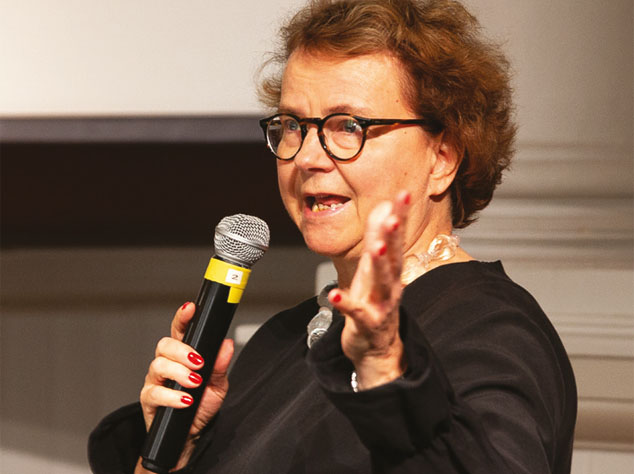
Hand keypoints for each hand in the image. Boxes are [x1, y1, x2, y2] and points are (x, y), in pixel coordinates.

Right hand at [138, 302, 233, 469]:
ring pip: (158, 365)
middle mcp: (166, 363)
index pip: (180, 330)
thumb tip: (226, 344)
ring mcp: (155, 380)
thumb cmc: (202, 406)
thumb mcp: (218, 386)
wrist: (190, 436)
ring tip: (195, 383)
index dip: (182, 317)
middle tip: (199, 362)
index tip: (190, 308)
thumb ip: (220, 365)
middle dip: (182, 351)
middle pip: (165, 344)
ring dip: (179, 373)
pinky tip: (185, 400)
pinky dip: (172, 396)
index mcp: (183, 355)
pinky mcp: (149, 399)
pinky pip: (155, 392)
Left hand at [329, 191, 409, 389]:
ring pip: (382, 283)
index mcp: (390, 269)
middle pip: (394, 257)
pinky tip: (334, 294)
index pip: (396, 238)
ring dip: (379, 264)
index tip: (403, 194)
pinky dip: (345, 303)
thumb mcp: (375, 268)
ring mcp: (381, 305)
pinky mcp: (366, 324)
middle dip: (393, 236)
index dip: (400, 216)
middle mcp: (390, 286)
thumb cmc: (374, 304)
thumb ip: (378, 236)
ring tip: (375, 247)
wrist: (376, 349)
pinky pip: (356, 312)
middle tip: (394, 216)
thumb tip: (384, 206)